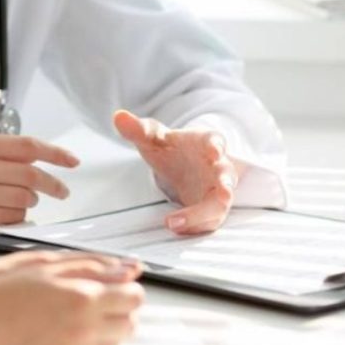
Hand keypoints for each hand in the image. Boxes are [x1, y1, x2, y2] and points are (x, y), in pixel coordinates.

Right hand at [0, 134, 78, 224]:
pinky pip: (5, 216)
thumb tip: (36, 159)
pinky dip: (17, 215)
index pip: (27, 146)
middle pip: (30, 175)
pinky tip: (13, 211)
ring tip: (28, 200)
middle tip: (62, 191)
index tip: (72, 161)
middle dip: (53, 185)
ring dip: (32, 201)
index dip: (56, 154)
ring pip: (21, 198)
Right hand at [0, 255, 143, 344]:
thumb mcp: (41, 269)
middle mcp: (85, 328)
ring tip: (77, 319)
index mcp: (82, 297)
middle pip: (130, 323)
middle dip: (120, 311)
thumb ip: (90, 266)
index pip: (133, 296)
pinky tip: (64, 337)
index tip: (116, 286)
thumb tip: (128, 269)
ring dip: (107, 331)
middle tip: (97, 301)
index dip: (127, 290)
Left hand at [114, 109, 243, 234]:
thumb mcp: (153, 138)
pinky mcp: (211, 209)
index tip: (215, 151)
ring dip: (201, 215)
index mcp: (206, 143)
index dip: (216, 146)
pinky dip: (194, 226)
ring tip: (176, 222)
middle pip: (226, 177)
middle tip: (223, 193)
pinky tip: (175, 228)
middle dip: (224, 186)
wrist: (181, 164)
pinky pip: (208, 221)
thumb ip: (139, 129)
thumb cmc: (172, 148)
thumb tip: (118, 117)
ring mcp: (217, 190)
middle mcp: (217, 167)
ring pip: (219, 205)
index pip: (215, 141)